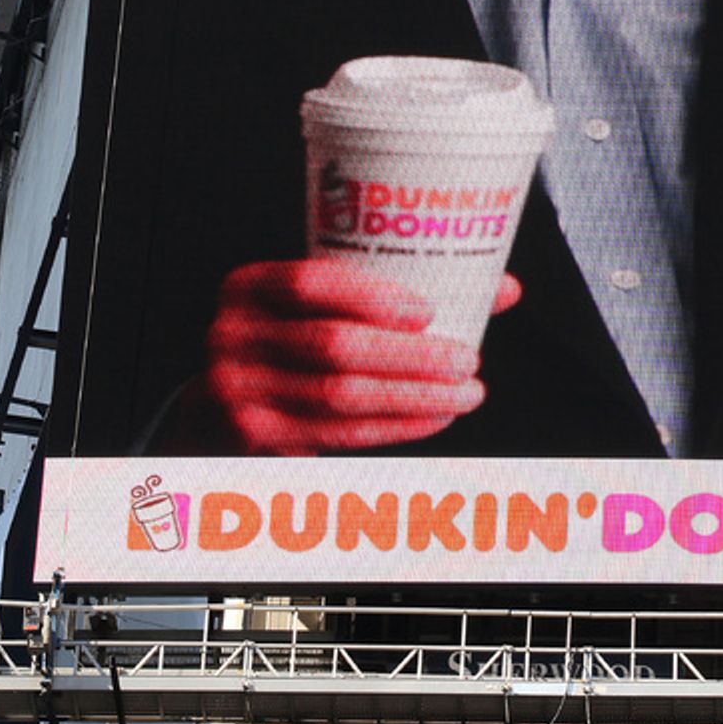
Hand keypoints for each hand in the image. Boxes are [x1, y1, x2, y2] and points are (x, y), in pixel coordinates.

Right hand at [204, 261, 520, 453]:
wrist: (221, 404)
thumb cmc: (292, 339)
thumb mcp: (321, 305)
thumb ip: (394, 289)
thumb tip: (502, 287)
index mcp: (250, 287)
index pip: (309, 283)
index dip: (370, 296)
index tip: (428, 310)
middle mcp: (233, 336)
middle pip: (334, 346)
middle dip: (411, 356)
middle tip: (468, 359)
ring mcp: (236, 392)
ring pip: (341, 398)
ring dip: (415, 397)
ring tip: (466, 392)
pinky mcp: (255, 440)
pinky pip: (339, 435)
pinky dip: (396, 427)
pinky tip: (435, 417)